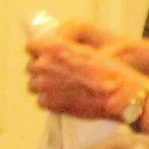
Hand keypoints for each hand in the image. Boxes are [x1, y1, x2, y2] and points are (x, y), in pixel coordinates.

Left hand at [24, 26, 144, 123]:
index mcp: (53, 47)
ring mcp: (42, 84)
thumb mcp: (86, 51)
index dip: (38, 51)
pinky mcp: (47, 102)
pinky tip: (66, 98)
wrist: (117, 95)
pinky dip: (51, 100)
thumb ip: (65, 49)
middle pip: (31, 67)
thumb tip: (53, 52)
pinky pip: (41, 100)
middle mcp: (43, 64)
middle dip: (42, 70)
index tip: (44, 56)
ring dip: (44, 86)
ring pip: (34, 84)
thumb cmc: (108, 71)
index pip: (31, 46)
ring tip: (63, 88)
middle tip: (59, 76)